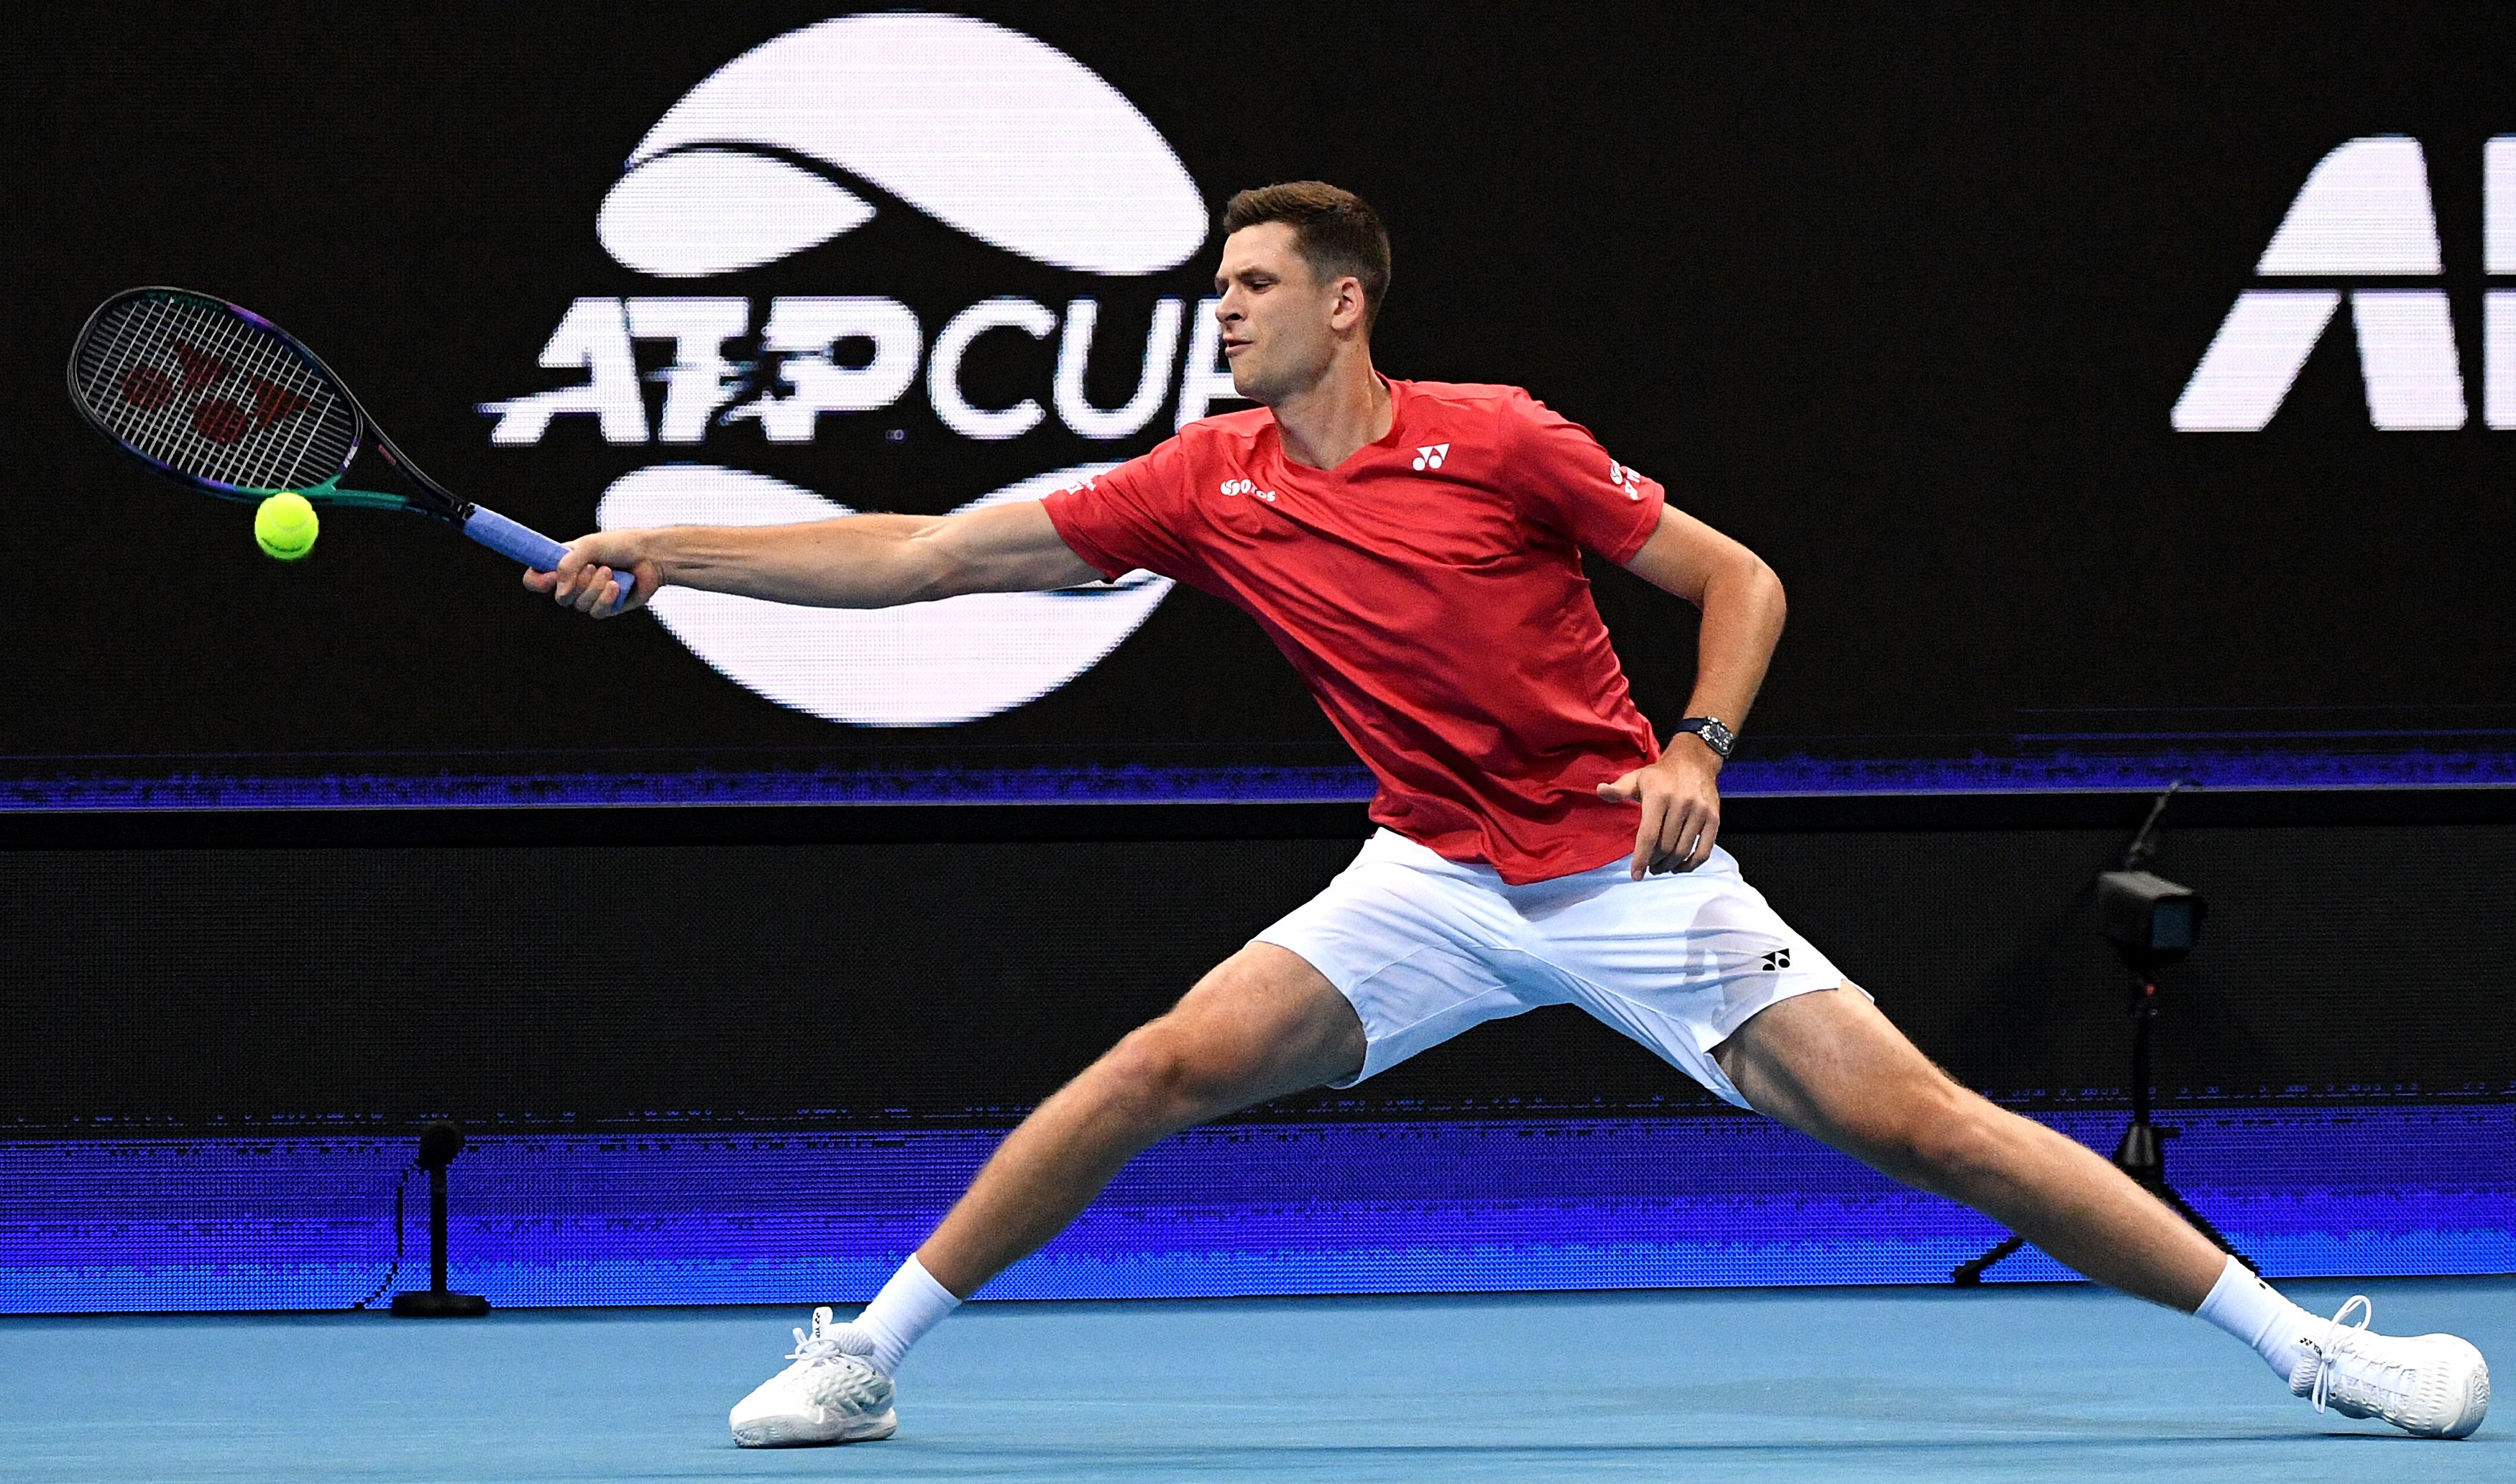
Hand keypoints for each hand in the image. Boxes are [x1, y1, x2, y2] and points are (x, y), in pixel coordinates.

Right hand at [522, 530, 661, 618]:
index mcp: (563, 565)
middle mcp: (573, 583)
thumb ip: (568, 564)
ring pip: (579, 605)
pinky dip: (606, 598)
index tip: (550, 576)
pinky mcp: (606, 608)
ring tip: (610, 571)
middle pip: (559, 598)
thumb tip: (560, 593)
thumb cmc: (619, 545)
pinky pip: (596, 611)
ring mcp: (589, 597)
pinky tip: (617, 586)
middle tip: (594, 566)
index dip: (537, 582)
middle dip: (578, 582)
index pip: (535, 580)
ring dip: (595, 586)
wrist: (650, 556)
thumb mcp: (589, 545)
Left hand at [1594, 740, 1722, 877]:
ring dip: (1670, 865)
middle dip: (1654, 862)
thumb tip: (1600, 790)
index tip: (1636, 875)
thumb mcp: (1637, 778)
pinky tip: (1680, 867)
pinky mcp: (1714, 819)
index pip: (1649, 835)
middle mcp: (1681, 803)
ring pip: (1683, 850)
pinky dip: (1691, 864)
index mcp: (1659, 796)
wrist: (1695, 761)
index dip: (1641, 858)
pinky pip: (1704, 850)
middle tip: (1649, 866)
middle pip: (1665, 846)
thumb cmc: (1660, 775)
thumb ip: (1619, 789)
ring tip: (1660, 867)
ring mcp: (1700, 812)